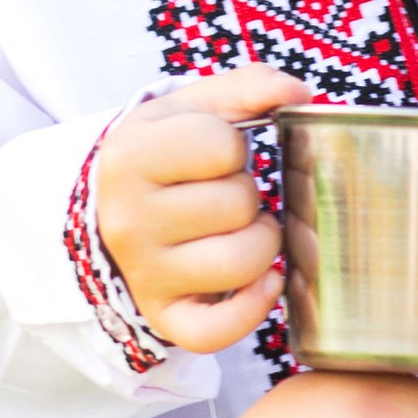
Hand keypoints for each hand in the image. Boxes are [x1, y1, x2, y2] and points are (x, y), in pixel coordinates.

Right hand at [95, 64, 301, 352]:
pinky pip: (217, 332)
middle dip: (248, 195)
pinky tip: (263, 280)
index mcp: (130, 157)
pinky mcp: (165, 318)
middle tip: (225, 194)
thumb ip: (250, 85)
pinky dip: (253, 307)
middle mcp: (128, 220)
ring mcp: (144, 275)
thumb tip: (301, 94)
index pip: (223, 146)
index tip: (214, 154)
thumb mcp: (195, 107)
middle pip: (239, 205)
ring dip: (262, 243)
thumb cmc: (169, 153)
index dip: (233, 146)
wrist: (117, 207)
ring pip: (243, 262)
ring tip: (241, 229)